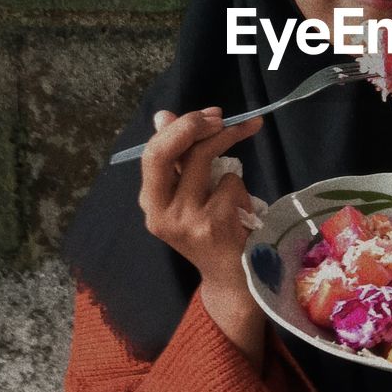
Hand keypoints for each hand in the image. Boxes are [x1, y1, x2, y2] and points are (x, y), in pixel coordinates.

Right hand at [137, 107, 264, 293]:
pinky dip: (240, 186)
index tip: (209, 115)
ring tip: (237, 170)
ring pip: (203, 161)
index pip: (153, 153)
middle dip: (194, 126)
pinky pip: (230, 182)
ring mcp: (185, 220)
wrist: (231, 275)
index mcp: (151, 203)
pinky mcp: (212, 225)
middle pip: (165, 153)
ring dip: (227, 157)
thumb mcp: (187, 194)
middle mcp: (160, 213)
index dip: (180, 127)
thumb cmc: (209, 228)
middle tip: (222, 118)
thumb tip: (163, 115)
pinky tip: (240, 209)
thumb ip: (177, 158)